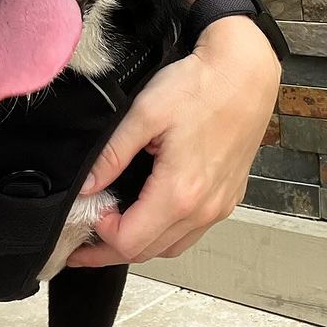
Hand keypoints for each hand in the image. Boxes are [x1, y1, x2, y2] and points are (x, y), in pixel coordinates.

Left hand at [66, 15, 280, 266]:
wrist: (245, 73)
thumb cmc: (199, 87)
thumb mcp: (144, 114)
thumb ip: (112, 155)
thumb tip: (86, 187)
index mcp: (179, 193)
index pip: (129, 242)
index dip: (99, 237)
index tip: (85, 215)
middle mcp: (204, 209)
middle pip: (149, 252)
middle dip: (110, 251)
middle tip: (82, 245)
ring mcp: (220, 206)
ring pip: (172, 247)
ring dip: (140, 245)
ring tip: (112, 232)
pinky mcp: (228, 196)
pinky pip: (192, 231)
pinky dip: (166, 234)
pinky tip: (150, 216)